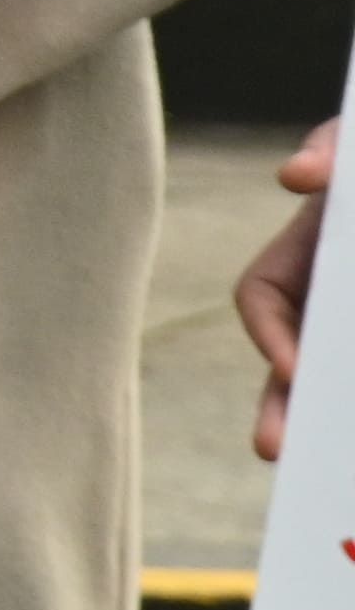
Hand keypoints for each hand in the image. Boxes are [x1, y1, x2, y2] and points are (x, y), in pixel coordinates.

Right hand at [246, 118, 335, 466]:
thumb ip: (330, 151)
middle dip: (284, 406)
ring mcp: (348, 325)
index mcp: (305, 257)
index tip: (292, 369)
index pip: (263, 302)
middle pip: (294, 361)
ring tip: (340, 466)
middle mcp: (328, 301)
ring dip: (331, 416)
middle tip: (275, 450)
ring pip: (337, 376)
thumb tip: (294, 177)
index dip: (270, 338)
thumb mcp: (353, 143)